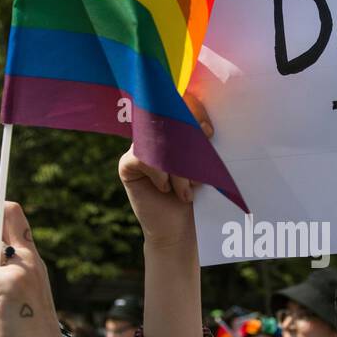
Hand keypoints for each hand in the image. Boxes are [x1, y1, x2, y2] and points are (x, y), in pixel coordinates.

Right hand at [118, 92, 213, 247]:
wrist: (180, 229)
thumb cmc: (197, 197)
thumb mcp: (203, 167)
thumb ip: (201, 145)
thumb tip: (204, 127)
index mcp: (175, 131)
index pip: (179, 107)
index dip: (192, 111)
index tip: (208, 130)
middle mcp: (155, 136)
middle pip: (168, 122)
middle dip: (188, 146)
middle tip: (200, 165)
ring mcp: (140, 148)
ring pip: (158, 144)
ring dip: (177, 170)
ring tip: (186, 192)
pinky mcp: (127, 164)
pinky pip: (142, 158)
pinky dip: (159, 174)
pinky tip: (166, 190)